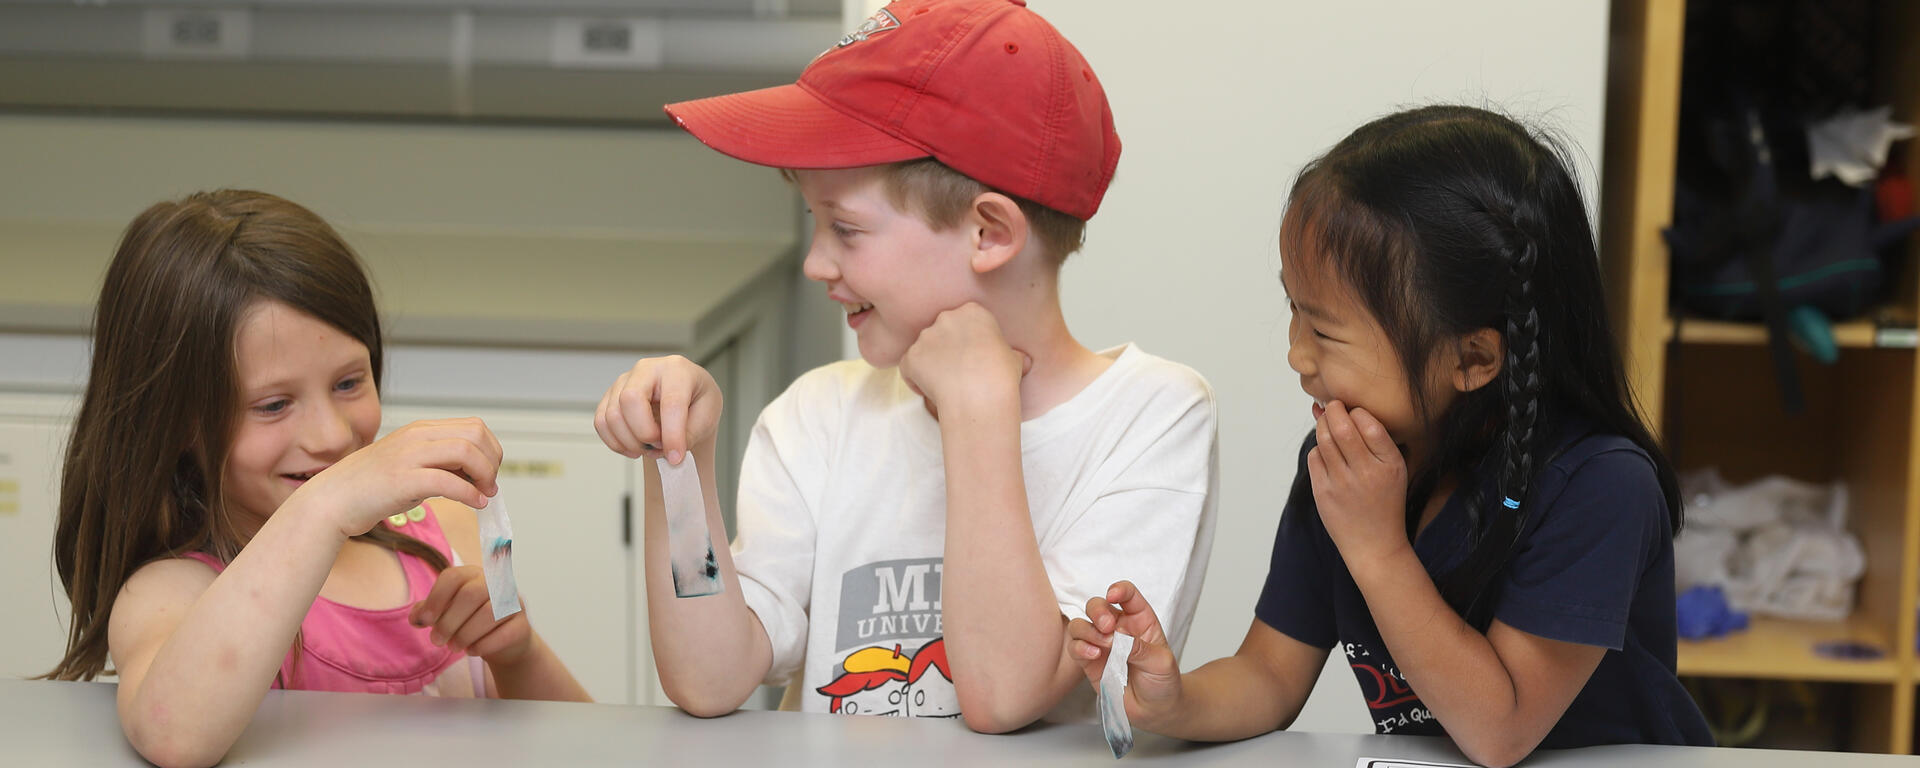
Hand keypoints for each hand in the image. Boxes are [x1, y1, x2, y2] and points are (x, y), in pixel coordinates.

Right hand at [291, 418, 500, 539]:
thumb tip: (478, 476)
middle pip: (475, 434)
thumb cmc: (371, 488)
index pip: (473, 426)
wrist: (331, 502)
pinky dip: (469, 493)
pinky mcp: (402, 480)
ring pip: (465, 452)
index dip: (491, 449)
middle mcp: (416, 437)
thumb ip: (441, 464)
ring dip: (485, 475)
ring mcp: (408, 456)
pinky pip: (448, 481)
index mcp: (420, 430)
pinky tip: (475, 504)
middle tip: (489, 485)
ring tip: (484, 494)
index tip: (490, 473)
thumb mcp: (411, 466)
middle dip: (492, 460)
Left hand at [409, 564, 533, 665]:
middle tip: (436, 641)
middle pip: (471, 594)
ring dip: (465, 634)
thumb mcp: (446, 613)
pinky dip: (483, 645)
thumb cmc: (470, 622)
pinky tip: (472, 650)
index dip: (436, 598)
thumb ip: (428, 612)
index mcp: (473, 575)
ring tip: (453, 647)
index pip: (453, 577)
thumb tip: (417, 617)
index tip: (425, 621)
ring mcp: (513, 603)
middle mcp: (496, 583)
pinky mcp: (523, 625)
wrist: (505, 641)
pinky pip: (504, 633)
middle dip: (449, 621)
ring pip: (489, 614)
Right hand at [594, 355, 723, 465]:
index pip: (670, 402)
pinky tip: (633, 447)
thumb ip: (691, 434)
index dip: (672, 435)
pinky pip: (601, 423)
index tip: (676, 457)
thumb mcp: (708, 415)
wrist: (686, 399)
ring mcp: (624, 381)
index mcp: (677, 369)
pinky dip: (616, 443)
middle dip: (644, 433)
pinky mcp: (610, 396)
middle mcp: (647, 369)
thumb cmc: (697, 401)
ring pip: (613, 415)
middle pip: (630, 400)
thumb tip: (669, 450)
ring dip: (630, 442)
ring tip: (649, 448)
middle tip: (660, 446)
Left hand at [898, 303, 1029, 410]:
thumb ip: (1010, 354)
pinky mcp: (911, 356)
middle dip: (946, 349)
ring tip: (946, 385)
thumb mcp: (1015, 359)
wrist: (979, 394)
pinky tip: (930, 392)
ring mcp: (926, 337)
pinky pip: (908, 367)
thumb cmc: (1001, 376)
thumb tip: (1022, 360)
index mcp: (972, 312)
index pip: (965, 321)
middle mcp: (946, 318)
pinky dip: (915, 379)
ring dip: (931, 363)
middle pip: (942, 332)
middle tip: (958, 371)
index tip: (973, 356)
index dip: (968, 340)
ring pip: (924, 349)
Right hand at [1065, 581, 1183, 730]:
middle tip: (1106, 627)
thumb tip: (1118, 638)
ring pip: (1081, 624)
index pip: (1127, 595)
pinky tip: (1093, 655)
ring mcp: (1102, 644)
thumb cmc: (1163, 681)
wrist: (1156, 710)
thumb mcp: (1161, 662)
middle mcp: (1117, 627)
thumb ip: (1140, 648)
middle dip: (1097, 611)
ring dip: (1087, 630)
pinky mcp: (1090, 662)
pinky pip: (1075, 647)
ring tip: (1102, 647)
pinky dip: (1079, 648)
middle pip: (1097, 605)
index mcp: (1139, 619)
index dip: (1119, 590)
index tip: (1113, 595)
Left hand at [1308, 400, 1410, 563]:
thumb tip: (1344, 408)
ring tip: (1328, 423)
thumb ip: (1376, 440)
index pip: (1369, 424)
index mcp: (1390, 464)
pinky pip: (1314, 457)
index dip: (1357, 411)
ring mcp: (1342, 484)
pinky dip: (1318, 448)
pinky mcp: (1323, 493)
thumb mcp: (1395, 469)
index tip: (1353, 411)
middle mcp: (1366, 473)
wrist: (1374, 544)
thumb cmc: (1385, 502)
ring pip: (1324, 439)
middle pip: (1342, 427)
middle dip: (1333, 409)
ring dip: (1323, 425)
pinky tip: (1326, 452)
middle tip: (1333, 405)